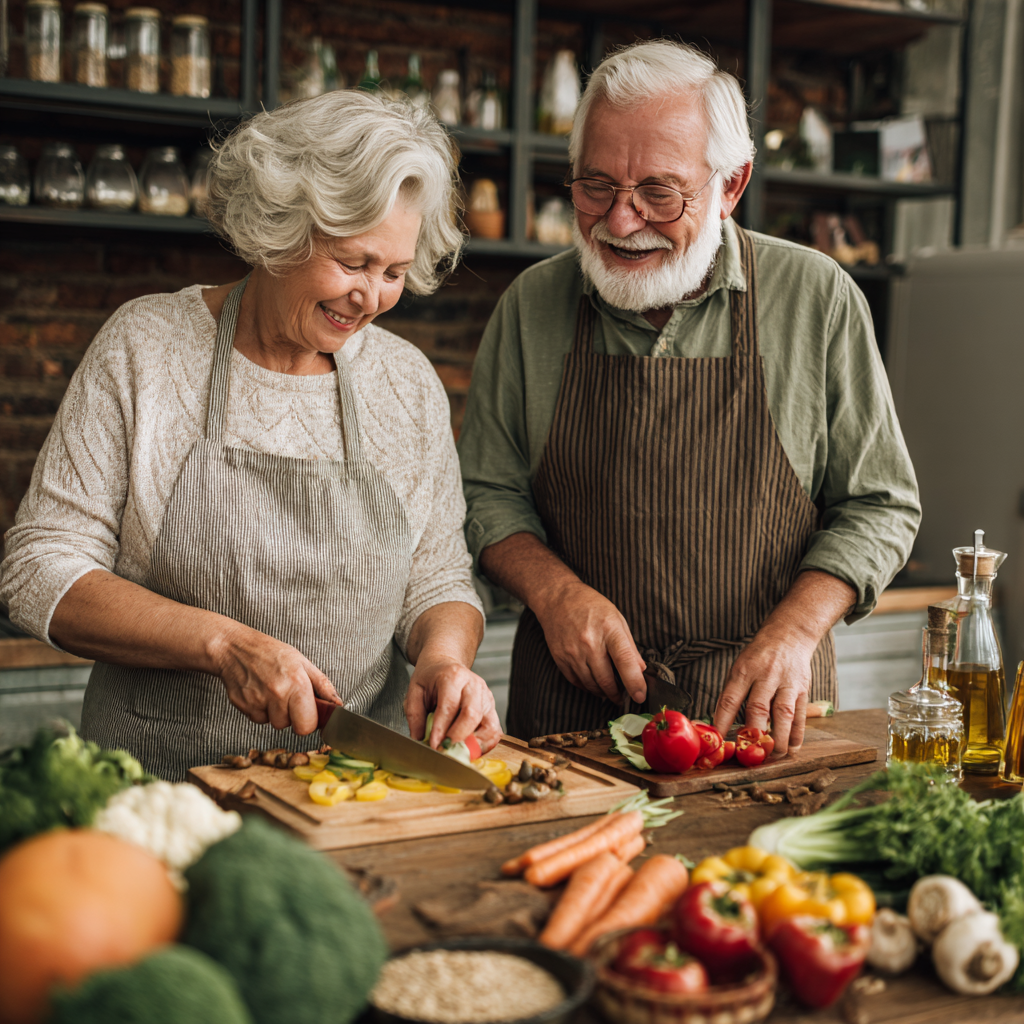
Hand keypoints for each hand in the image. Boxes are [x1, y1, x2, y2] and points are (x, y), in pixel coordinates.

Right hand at [212, 625, 340, 735]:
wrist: (235, 648)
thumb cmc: (270, 653)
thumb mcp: (303, 663)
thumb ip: (323, 686)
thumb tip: (337, 705)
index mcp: (297, 683)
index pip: (308, 725)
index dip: (309, 721)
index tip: (307, 712)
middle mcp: (277, 693)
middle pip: (290, 727)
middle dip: (292, 718)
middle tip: (288, 698)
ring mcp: (258, 701)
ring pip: (273, 723)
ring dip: (275, 713)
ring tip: (271, 691)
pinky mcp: (242, 706)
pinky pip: (257, 719)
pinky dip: (260, 710)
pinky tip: (259, 692)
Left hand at [405, 659, 501, 752]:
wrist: (445, 664)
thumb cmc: (431, 678)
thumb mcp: (415, 691)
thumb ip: (415, 715)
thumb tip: (420, 739)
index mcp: (453, 676)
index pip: (449, 705)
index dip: (442, 728)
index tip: (434, 745)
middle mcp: (473, 685)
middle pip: (472, 715)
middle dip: (458, 738)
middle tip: (444, 751)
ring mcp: (486, 696)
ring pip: (488, 726)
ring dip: (473, 745)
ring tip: (457, 752)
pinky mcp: (492, 708)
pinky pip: (494, 731)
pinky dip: (484, 745)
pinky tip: (469, 749)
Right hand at [534, 580, 646, 704]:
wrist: (557, 598)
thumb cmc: (591, 606)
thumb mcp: (617, 618)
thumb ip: (629, 646)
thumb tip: (640, 670)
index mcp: (609, 629)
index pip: (625, 661)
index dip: (634, 682)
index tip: (640, 696)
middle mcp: (589, 642)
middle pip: (606, 679)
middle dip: (618, 694)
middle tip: (624, 698)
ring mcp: (572, 651)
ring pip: (591, 684)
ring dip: (603, 692)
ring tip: (610, 692)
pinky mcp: (560, 658)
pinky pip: (576, 681)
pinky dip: (587, 687)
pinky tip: (594, 685)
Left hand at [712, 626, 816, 754]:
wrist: (789, 636)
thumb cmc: (758, 657)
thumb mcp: (739, 668)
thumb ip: (732, 694)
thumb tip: (719, 724)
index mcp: (743, 671)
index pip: (730, 699)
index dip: (723, 721)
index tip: (717, 740)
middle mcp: (765, 676)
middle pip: (758, 708)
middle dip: (753, 734)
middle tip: (749, 754)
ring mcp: (786, 683)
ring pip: (783, 714)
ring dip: (778, 739)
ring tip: (773, 755)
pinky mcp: (802, 690)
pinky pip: (800, 715)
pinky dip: (796, 735)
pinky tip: (792, 748)